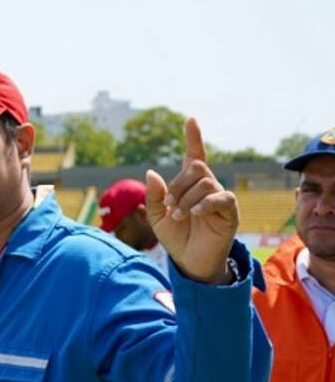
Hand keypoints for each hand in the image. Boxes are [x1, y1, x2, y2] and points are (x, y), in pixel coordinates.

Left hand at [145, 118, 238, 283]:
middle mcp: (206, 186)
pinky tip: (194, 213)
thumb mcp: (157, 216)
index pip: (193, 155)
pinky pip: (221, 197)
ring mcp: (220, 197)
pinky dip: (204, 203)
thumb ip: (155, 195)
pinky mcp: (230, 211)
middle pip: (196, 167)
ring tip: (179, 216)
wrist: (189, 261)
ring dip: (187, 199)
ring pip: (205, 182)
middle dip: (178, 184)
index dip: (193, 137)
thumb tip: (152, 173)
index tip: (190, 120)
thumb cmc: (175, 237)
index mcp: (189, 185)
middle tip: (169, 205)